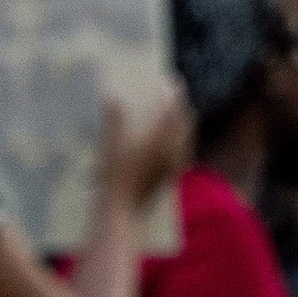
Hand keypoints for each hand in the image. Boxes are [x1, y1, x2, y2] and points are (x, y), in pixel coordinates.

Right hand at [97, 91, 192, 209]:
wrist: (124, 211)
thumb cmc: (116, 176)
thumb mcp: (111, 147)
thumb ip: (113, 122)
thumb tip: (112, 98)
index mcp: (162, 139)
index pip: (175, 111)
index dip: (176, 97)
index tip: (175, 85)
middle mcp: (173, 151)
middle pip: (185, 124)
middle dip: (182, 110)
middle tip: (176, 100)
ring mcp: (173, 165)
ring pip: (186, 139)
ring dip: (183, 126)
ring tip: (177, 119)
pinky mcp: (170, 177)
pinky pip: (182, 154)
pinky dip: (180, 144)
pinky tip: (173, 146)